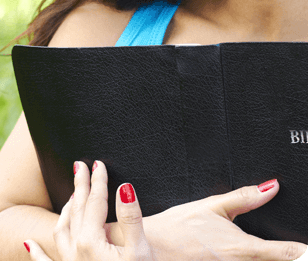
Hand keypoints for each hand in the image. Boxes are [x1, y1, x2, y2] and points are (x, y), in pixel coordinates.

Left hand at [24, 160, 156, 259]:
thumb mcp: (140, 251)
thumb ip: (131, 219)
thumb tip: (124, 187)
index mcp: (90, 241)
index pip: (93, 202)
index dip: (97, 181)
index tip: (98, 163)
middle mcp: (74, 250)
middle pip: (75, 210)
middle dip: (79, 187)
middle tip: (80, 165)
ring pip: (61, 230)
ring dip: (65, 211)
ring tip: (70, 196)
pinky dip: (38, 253)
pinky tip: (27, 244)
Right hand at [136, 179, 307, 260]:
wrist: (148, 246)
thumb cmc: (174, 228)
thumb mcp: (209, 206)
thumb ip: (244, 197)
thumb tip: (271, 187)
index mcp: (243, 247)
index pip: (288, 253)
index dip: (304, 250)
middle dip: (281, 254)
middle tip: (285, 247)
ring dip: (263, 259)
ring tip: (246, 247)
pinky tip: (231, 255)